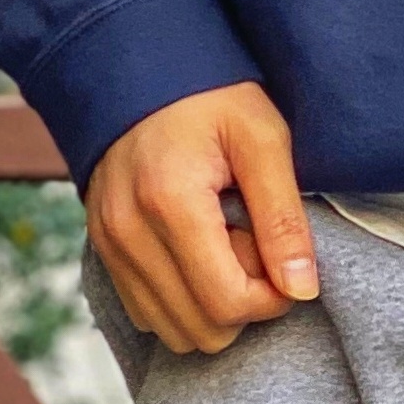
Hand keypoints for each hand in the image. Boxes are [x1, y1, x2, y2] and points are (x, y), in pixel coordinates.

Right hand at [85, 81, 317, 354]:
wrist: (142, 70)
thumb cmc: (212, 98)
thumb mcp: (263, 140)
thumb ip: (283, 218)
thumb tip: (302, 290)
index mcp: (169, 202)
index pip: (227, 303)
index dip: (272, 300)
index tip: (287, 263)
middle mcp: (128, 233)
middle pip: (202, 331)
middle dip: (243, 304)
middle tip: (254, 249)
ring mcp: (108, 246)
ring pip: (173, 333)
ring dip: (212, 306)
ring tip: (226, 248)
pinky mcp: (102, 251)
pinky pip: (147, 314)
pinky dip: (182, 302)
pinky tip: (197, 254)